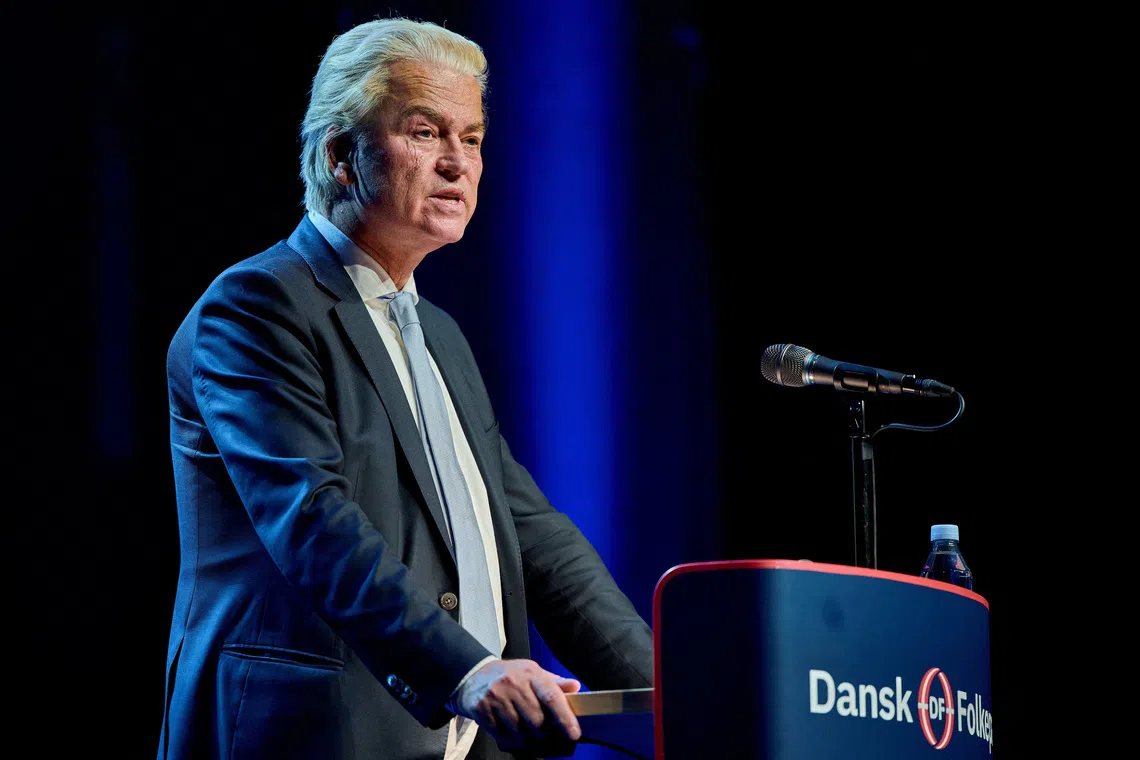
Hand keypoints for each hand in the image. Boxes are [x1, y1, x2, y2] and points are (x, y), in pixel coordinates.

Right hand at [454, 658, 581, 754]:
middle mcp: (514, 684)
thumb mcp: (532, 672)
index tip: (575, 734)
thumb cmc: (510, 676)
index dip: (565, 717)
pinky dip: (508, 739)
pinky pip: (501, 735)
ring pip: (519, 731)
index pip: (552, 697)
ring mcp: (496, 696)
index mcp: (531, 674)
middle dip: (542, 732)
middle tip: (540, 731)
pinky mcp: (481, 709)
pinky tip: (508, 731)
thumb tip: (576, 686)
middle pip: (537, 720)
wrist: (474, 674)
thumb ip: (554, 682)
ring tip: (522, 731)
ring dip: (524, 738)